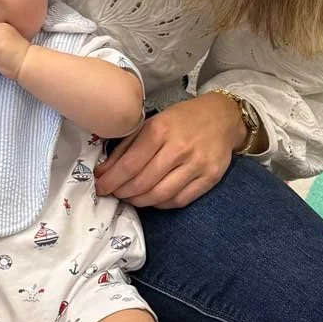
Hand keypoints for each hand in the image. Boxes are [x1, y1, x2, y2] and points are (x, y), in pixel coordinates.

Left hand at [93, 93, 245, 208]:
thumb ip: (127, 146)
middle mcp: (179, 148)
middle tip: (114, 194)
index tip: (100, 187)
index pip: (130, 165)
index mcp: (160, 130)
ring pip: (160, 195)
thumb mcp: (152, 123)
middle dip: (123, 193)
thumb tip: (104, 171)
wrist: (222, 117)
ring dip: (140, 201)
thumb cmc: (182, 119)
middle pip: (143, 183)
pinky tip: (152, 198)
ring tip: (130, 197)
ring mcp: (197, 165)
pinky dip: (161, 204)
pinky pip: (179, 200)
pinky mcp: (210, 178)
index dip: (111, 181)